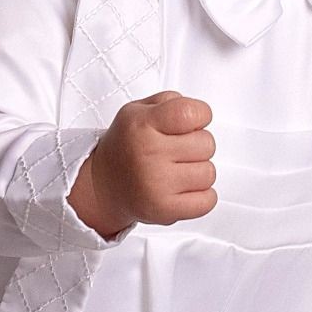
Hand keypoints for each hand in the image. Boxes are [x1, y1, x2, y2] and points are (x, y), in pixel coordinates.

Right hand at [81, 90, 217, 231]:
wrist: (102, 185)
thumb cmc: (127, 146)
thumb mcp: (137, 111)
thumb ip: (170, 101)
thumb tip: (199, 114)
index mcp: (142, 124)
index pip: (192, 113)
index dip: (201, 115)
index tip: (192, 122)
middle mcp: (148, 153)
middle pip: (207, 143)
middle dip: (197, 144)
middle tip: (175, 150)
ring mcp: (156, 184)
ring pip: (209, 173)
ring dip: (198, 171)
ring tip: (175, 170)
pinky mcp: (164, 210)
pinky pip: (207, 201)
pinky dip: (201, 196)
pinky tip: (182, 189)